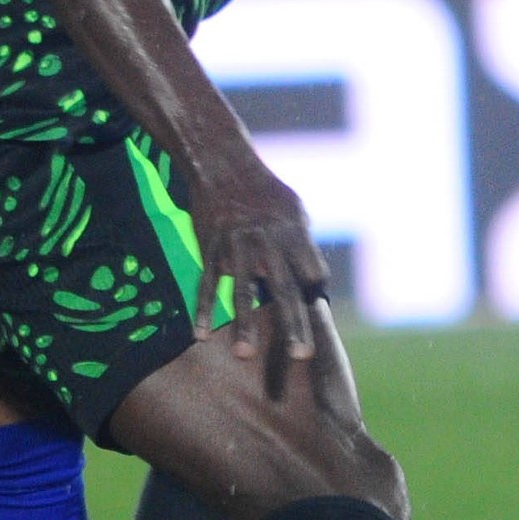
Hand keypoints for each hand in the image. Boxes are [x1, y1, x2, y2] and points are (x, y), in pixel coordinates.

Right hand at [184, 150, 336, 394]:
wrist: (223, 163)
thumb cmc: (265, 192)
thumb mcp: (294, 209)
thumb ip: (304, 248)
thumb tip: (317, 283)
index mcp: (293, 232)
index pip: (312, 272)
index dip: (315, 293)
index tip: (318, 312)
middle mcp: (267, 240)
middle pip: (283, 288)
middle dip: (293, 324)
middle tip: (302, 356)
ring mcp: (235, 244)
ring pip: (240, 290)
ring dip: (242, 324)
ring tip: (246, 355)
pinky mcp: (210, 246)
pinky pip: (205, 282)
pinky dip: (202, 309)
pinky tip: (200, 335)